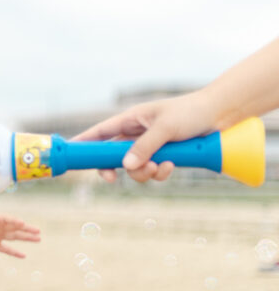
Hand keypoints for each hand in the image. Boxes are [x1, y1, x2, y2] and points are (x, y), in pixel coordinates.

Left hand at [0, 207, 40, 257]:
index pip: (7, 220)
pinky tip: (24, 256)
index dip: (15, 222)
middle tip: (39, 232)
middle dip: (27, 230)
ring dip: (25, 238)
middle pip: (15, 228)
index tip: (23, 224)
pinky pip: (6, 249)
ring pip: (14, 237)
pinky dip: (14, 252)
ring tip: (38, 239)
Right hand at [71, 91, 217, 182]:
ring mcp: (149, 147)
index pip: (99, 133)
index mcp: (130, 120)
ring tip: (160, 166)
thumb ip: (144, 147)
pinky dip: (160, 173)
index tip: (70, 155)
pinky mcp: (163, 157)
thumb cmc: (191, 111)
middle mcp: (136, 134)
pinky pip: (153, 172)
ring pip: (133, 168)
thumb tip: (125, 166)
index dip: (83, 143)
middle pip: (112, 157)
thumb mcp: (165, 128)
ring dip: (144, 172)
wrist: (220, 115)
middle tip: (113, 178)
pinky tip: (171, 165)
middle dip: (114, 169)